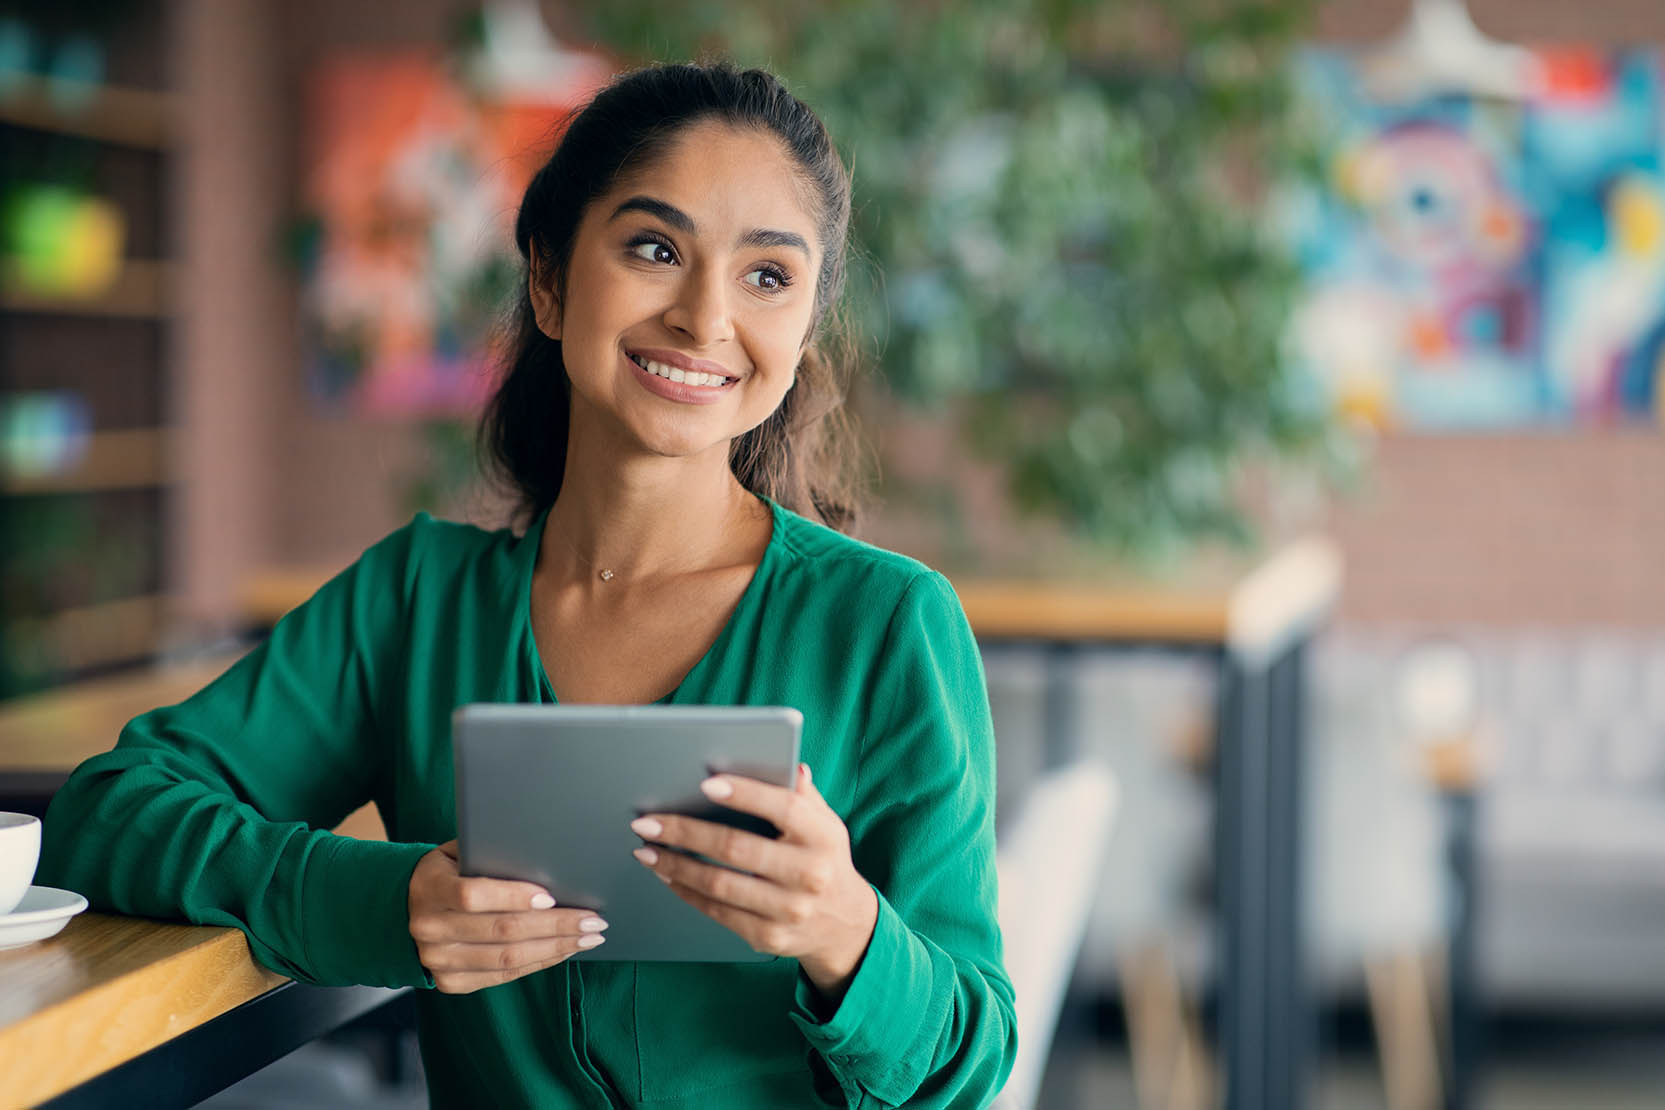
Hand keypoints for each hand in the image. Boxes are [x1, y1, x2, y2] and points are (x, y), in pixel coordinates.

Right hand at [408, 840, 608, 993]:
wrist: (402, 909)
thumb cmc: (446, 871)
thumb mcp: (456, 852)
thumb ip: (489, 854)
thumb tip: (544, 854)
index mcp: (430, 889)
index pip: (472, 896)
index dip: (513, 896)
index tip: (551, 895)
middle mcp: (430, 928)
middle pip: (501, 931)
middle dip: (555, 925)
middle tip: (593, 920)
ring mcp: (440, 961)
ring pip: (507, 958)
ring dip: (556, 948)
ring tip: (589, 937)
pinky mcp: (451, 982)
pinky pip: (504, 975)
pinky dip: (539, 963)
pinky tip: (565, 951)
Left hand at [630, 763, 878, 1002]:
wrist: (844, 926)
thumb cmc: (824, 859)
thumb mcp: (826, 823)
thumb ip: (803, 795)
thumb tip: (789, 764)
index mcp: (823, 837)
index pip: (783, 808)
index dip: (744, 794)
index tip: (706, 782)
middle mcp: (809, 875)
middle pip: (736, 849)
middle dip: (685, 833)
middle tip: (647, 821)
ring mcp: (788, 910)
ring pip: (719, 884)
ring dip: (675, 865)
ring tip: (646, 848)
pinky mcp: (768, 937)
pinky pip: (717, 911)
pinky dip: (685, 891)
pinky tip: (666, 874)